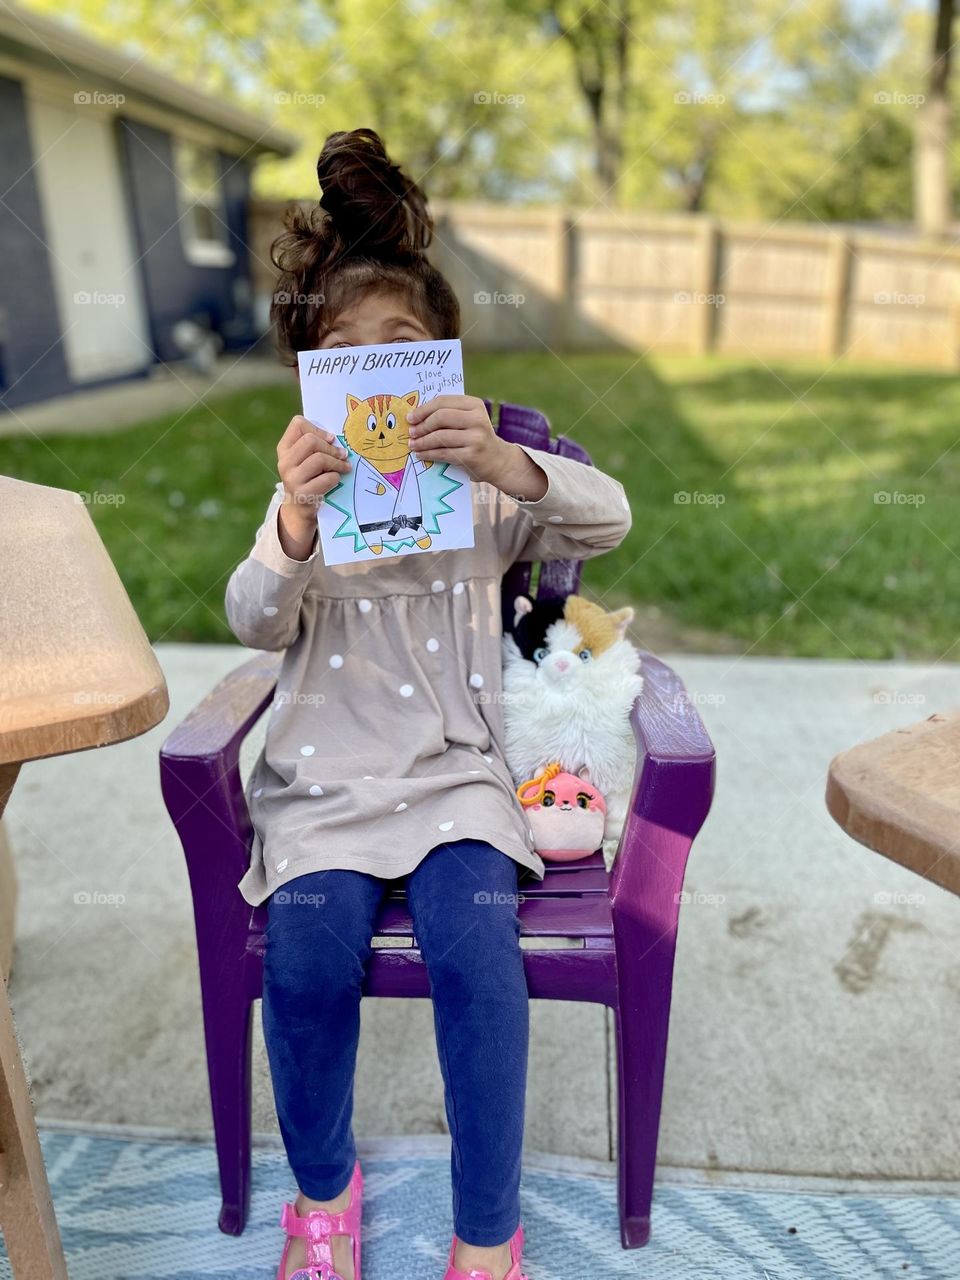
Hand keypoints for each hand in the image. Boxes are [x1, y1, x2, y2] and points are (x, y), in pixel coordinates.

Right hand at [276, 415, 350, 558]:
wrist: (300, 508)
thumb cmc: (309, 477)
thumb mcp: (305, 458)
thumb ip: (315, 444)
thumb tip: (335, 439)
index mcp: (284, 448)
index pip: (298, 424)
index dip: (318, 429)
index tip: (330, 439)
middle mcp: (284, 462)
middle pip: (310, 441)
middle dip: (331, 447)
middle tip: (343, 455)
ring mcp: (291, 478)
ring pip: (319, 458)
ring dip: (337, 462)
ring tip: (345, 467)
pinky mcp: (303, 493)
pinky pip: (327, 478)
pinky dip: (336, 478)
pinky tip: (336, 480)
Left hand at [406, 395, 507, 483]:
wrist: (497, 460)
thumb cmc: (475, 438)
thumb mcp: (468, 420)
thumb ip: (448, 414)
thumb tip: (416, 416)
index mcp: (474, 405)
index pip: (443, 401)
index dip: (423, 409)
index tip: (410, 417)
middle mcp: (477, 419)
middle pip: (441, 417)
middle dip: (422, 425)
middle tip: (411, 432)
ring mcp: (476, 438)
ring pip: (440, 436)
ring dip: (422, 441)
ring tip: (413, 444)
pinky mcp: (471, 455)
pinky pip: (443, 453)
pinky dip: (428, 453)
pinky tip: (421, 454)